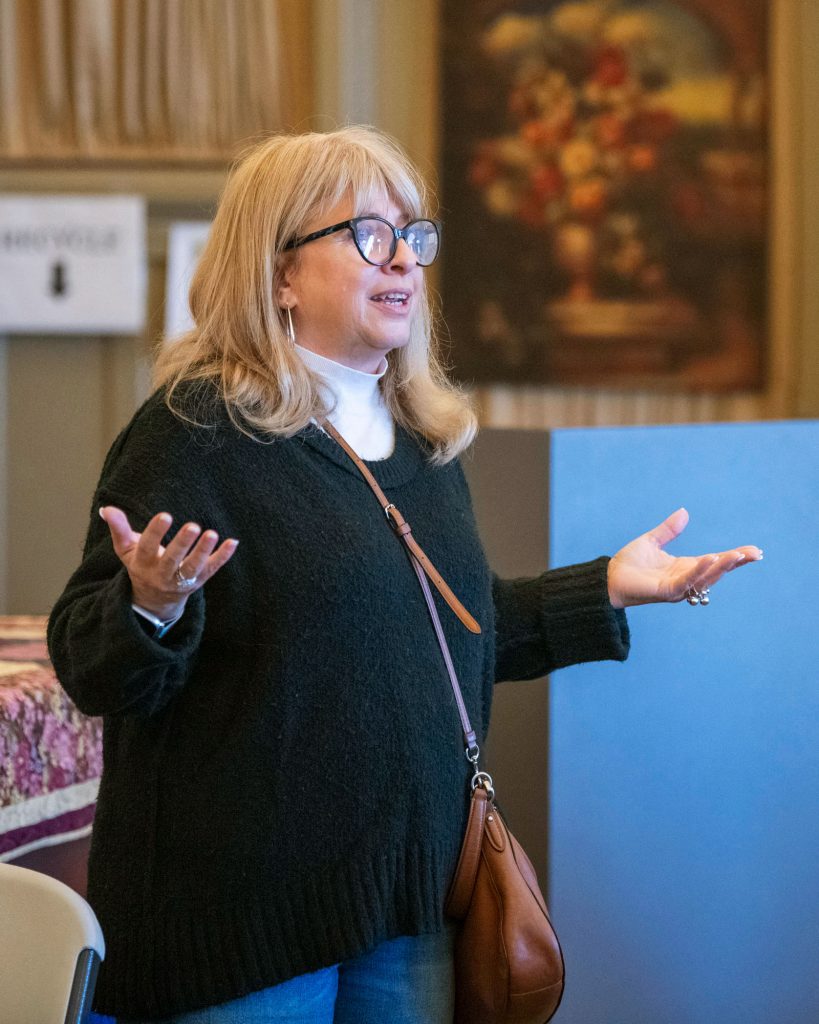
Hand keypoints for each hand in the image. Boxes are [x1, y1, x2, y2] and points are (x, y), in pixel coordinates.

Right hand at [99, 506, 238, 619]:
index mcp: (143, 563)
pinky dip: (222, 557)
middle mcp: (162, 574)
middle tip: (193, 526)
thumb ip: (119, 529)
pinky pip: (211, 570)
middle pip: (172, 560)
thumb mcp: (126, 550)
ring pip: (192, 568)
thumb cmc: (141, 565)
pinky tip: (232, 542)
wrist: (154, 600)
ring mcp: (181, 580)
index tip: (165, 515)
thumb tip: (107, 508)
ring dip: (203, 552)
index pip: (147, 547)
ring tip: (212, 534)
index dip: (155, 532)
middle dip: (182, 544)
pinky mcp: (198, 582)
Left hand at [607, 508, 761, 608]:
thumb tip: (684, 512)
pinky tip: (711, 558)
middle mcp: (685, 579)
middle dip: (736, 563)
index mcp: (684, 567)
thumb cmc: (629, 563)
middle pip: (717, 571)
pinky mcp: (666, 590)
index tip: (754, 551)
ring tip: (738, 555)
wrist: (609, 578)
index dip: (733, 557)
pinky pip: (687, 581)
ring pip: (706, 577)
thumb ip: (668, 529)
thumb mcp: (651, 541)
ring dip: (722, 566)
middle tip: (756, 554)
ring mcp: (678, 586)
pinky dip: (699, 570)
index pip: (715, 562)